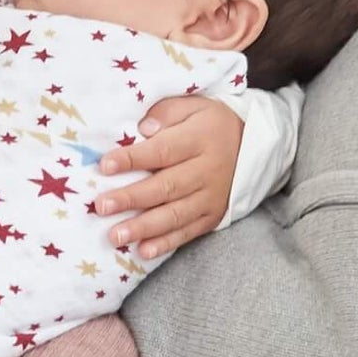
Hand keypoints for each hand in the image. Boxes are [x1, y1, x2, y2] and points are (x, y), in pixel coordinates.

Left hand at [94, 94, 241, 259]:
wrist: (254, 146)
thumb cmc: (211, 123)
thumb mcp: (194, 106)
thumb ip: (167, 112)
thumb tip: (144, 128)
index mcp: (199, 140)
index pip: (163, 150)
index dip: (133, 159)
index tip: (105, 165)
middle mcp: (206, 171)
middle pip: (166, 187)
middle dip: (132, 198)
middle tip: (102, 206)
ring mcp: (211, 197)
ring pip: (175, 215)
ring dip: (144, 227)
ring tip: (116, 236)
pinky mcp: (213, 216)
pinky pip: (188, 232)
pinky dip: (166, 243)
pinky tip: (144, 250)